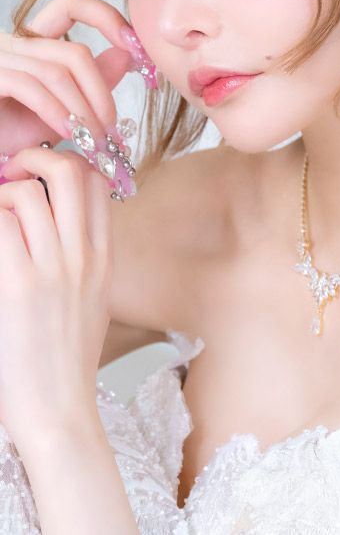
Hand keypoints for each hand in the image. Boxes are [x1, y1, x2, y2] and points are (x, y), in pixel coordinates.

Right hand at [0, 0, 134, 158]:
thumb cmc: (13, 134)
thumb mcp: (64, 109)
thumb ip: (92, 82)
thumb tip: (126, 54)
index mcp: (34, 41)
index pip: (71, 4)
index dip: (106, 16)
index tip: (135, 46)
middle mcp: (13, 42)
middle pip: (74, 52)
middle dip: (100, 93)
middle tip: (111, 128)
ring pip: (57, 73)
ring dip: (83, 111)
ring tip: (94, 140)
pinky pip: (31, 87)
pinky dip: (57, 112)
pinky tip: (70, 134)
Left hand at [0, 145, 112, 447]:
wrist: (58, 408)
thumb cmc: (67, 356)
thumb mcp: (94, 298)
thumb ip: (86, 255)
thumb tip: (61, 219)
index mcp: (103, 256)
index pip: (99, 181)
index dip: (71, 160)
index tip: (44, 171)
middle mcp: (83, 255)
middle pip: (70, 171)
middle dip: (36, 158)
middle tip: (14, 173)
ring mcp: (52, 269)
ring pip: (26, 192)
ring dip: (0, 194)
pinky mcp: (17, 286)